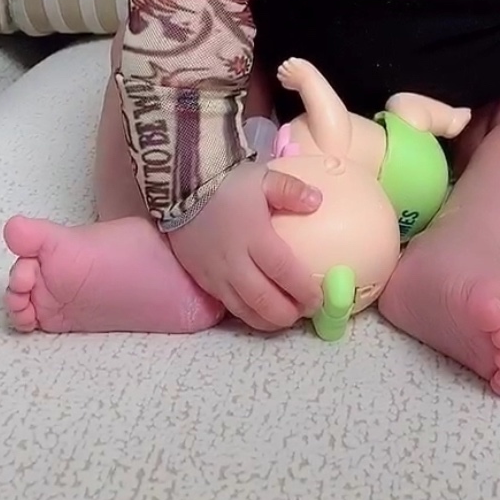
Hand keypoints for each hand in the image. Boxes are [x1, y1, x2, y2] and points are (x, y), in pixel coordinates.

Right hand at [169, 161, 323, 330]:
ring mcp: (216, 274)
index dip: (303, 290)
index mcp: (254, 236)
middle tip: (304, 313)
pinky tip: (259, 312)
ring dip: (268, 321)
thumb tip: (317, 201)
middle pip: (264, 300)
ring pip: (244, 310)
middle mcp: (235, 262)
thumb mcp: (263, 178)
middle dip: (288, 314)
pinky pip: (227, 305)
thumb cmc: (227, 183)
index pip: (283, 272)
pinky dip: (247, 314)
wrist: (181, 186)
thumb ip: (291, 190)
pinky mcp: (202, 279)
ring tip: (285, 319)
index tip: (318, 299)